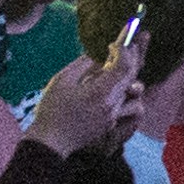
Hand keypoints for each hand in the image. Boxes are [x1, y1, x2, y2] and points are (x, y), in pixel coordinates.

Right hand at [26, 38, 141, 155]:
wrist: (48, 143)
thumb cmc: (51, 110)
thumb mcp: (62, 80)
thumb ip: (84, 64)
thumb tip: (99, 54)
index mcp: (101, 93)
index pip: (124, 66)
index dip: (124, 49)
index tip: (117, 40)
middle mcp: (112, 105)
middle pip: (132, 76)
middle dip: (134, 55)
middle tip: (133, 40)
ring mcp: (113, 116)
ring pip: (135, 93)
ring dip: (132, 77)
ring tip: (123, 65)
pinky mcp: (111, 124)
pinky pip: (129, 106)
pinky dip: (127, 93)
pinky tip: (119, 86)